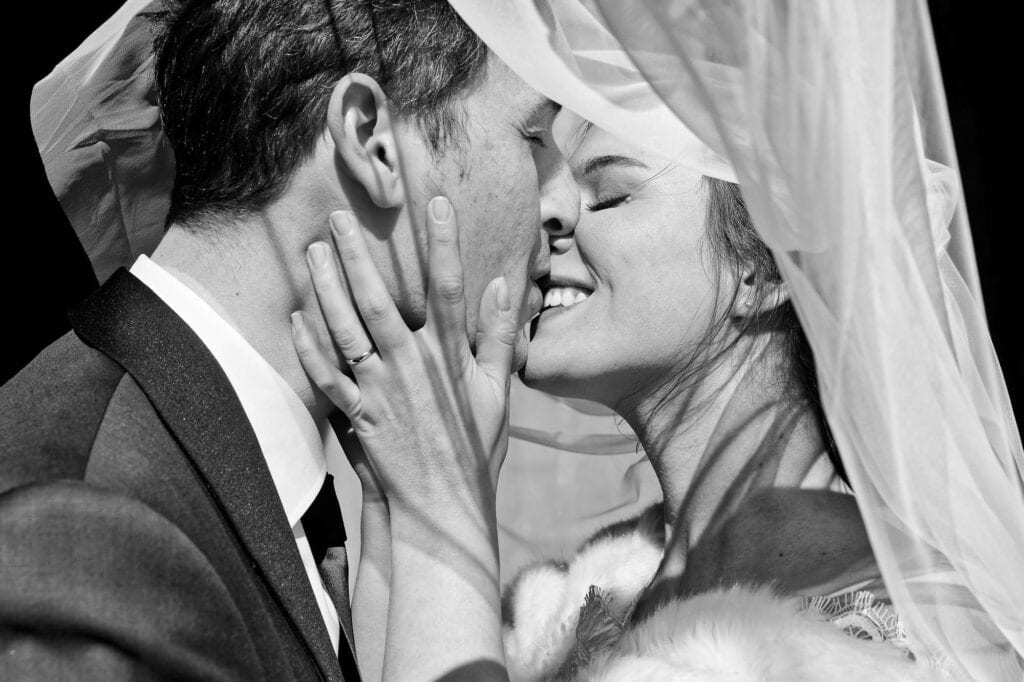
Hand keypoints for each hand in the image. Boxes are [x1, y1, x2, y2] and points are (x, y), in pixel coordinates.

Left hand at [292, 196, 517, 516]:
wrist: (446, 509)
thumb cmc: (477, 450)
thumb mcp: (500, 392)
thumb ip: (500, 337)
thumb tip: (504, 286)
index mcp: (452, 359)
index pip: (449, 289)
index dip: (443, 243)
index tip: (437, 202)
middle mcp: (413, 367)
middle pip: (381, 300)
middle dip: (358, 255)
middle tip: (339, 217)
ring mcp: (381, 391)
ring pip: (347, 330)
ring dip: (327, 288)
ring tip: (313, 250)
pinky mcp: (358, 415)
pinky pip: (327, 376)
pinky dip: (309, 346)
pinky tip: (296, 315)